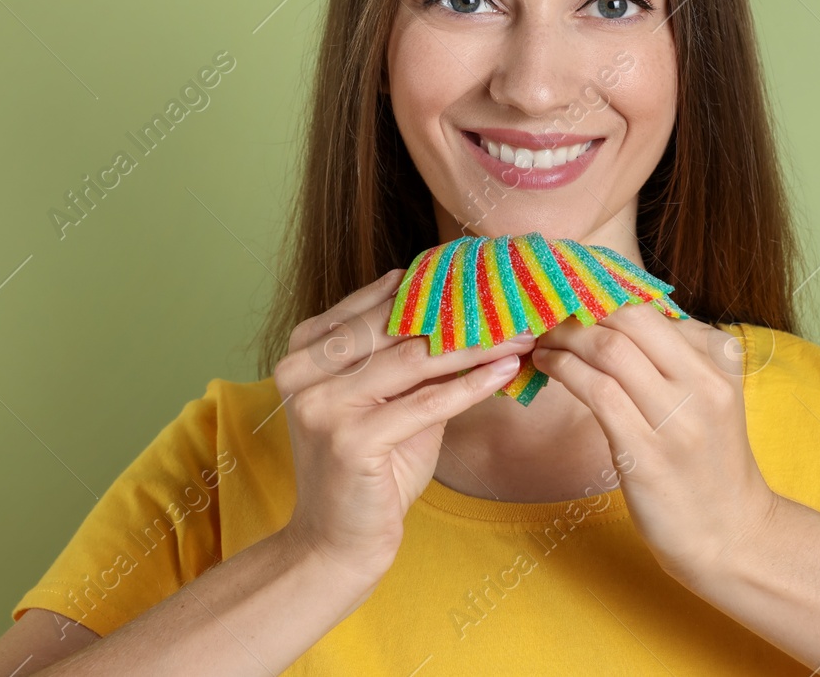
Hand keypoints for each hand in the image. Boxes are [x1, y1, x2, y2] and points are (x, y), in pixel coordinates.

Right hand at [273, 269, 536, 584]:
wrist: (338, 541)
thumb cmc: (370, 466)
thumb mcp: (386, 398)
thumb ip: (408, 354)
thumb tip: (467, 304)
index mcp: (303, 351)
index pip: (373, 305)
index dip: (430, 288)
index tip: (481, 278)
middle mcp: (301, 371)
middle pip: (393, 327)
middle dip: (458, 314)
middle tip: (511, 304)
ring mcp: (320, 405)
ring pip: (413, 360)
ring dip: (474, 346)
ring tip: (519, 334)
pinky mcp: (348, 440)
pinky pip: (424, 402)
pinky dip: (470, 385)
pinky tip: (504, 371)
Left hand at [531, 305, 778, 590]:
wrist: (731, 534)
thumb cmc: (707, 460)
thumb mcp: (708, 394)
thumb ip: (673, 354)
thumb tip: (609, 314)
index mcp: (720, 358)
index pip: (650, 305)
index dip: (599, 292)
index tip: (567, 293)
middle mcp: (704, 381)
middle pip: (628, 318)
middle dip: (577, 309)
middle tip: (546, 312)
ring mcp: (677, 418)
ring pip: (607, 350)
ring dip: (563, 338)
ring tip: (542, 340)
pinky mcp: (646, 452)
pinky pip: (596, 392)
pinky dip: (563, 370)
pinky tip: (547, 366)